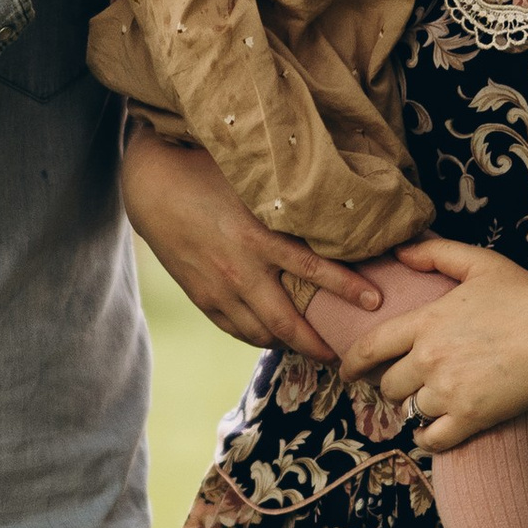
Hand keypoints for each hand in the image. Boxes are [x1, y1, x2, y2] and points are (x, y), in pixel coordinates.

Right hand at [122, 127, 381, 354]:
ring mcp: (218, 290)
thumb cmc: (206, 173)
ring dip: (290, 344)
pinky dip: (260, 337)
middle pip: (287, 322)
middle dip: (318, 344)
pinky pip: (237, 330)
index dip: (348, 287)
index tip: (376, 301)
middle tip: (345, 354)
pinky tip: (276, 336)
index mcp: (257, 237)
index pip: (313, 269)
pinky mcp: (202, 298)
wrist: (151, 188)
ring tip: (314, 349)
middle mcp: (239, 271)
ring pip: (261, 333)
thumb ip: (288, 199)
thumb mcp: (252, 183)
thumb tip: (333, 199)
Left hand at [335, 237, 527, 446]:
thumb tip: (400, 253)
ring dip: (414, 408)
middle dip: (391, 386)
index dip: (352, 363)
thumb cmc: (525, 297)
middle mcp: (428, 359)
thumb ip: (436, 255)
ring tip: (425, 404)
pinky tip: (430, 433)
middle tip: (402, 386)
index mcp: (425, 323)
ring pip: (410, 410)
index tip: (347, 372)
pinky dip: (427, 438)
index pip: (371, 347)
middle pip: (388, 384)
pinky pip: (433, 438)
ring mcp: (448, 390)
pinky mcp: (470, 417)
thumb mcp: (479, 264)